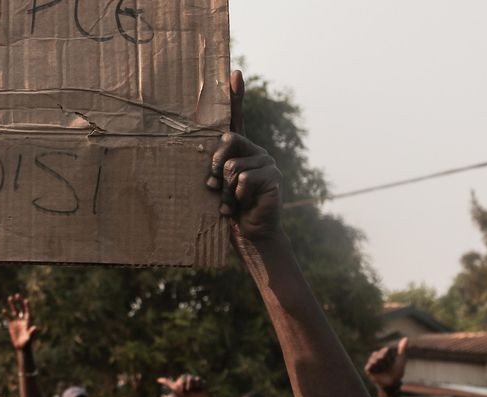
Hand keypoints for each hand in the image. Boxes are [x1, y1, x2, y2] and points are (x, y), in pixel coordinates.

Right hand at [5, 294, 38, 350]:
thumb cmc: (27, 343)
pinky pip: (8, 317)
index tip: (26, 300)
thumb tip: (35, 327)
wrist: (21, 347)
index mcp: (28, 321)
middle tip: (17, 295)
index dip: (27, 306)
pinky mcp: (11, 324)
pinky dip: (6, 314)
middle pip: (21, 309)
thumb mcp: (30, 338)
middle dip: (19, 302)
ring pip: (15, 311)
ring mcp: (17, 321)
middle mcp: (23, 320)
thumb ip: (32, 332)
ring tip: (10, 298)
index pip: (28, 311)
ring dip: (12, 304)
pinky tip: (3, 310)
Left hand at [156, 374, 208, 396]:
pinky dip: (200, 387)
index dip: (182, 385)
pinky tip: (198, 391)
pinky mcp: (203, 384)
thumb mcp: (175, 389)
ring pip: (196, 380)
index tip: (182, 390)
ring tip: (193, 391)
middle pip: (190, 378)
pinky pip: (202, 383)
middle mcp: (190, 378)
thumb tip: (158, 379)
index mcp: (184, 378)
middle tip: (188, 391)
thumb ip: (167, 382)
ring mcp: (197, 381)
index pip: (183, 378)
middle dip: (188, 386)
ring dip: (194, 387)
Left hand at [206, 71, 282, 241]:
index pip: (237, 117)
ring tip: (230, 202)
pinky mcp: (273, 176)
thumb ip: (215, 169)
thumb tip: (213, 167)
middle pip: (227, 140)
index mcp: (239, 150)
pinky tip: (243, 205)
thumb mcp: (217, 186)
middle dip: (214, 165)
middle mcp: (255, 151)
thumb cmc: (228, 209)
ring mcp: (266, 162)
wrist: (250, 233)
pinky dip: (237, 197)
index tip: (234, 73)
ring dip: (225, 190)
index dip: (236, 95)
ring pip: (232, 166)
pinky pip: (245, 179)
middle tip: (213, 186)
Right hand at [364, 337, 408, 390]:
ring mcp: (372, 364)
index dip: (388, 355)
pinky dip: (373, 368)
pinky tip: (376, 370)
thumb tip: (406, 338)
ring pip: (373, 359)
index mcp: (384, 354)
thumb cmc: (397, 371)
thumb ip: (402, 349)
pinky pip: (369, 367)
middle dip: (384, 361)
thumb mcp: (400, 359)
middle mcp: (377, 358)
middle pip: (379, 354)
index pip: (384, 350)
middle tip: (386, 366)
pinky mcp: (368, 370)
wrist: (393, 383)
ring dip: (379, 365)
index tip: (391, 360)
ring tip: (382, 369)